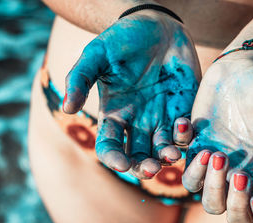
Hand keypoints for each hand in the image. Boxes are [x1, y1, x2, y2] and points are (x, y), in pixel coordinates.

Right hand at [64, 11, 199, 177]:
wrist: (157, 24)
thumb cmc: (123, 38)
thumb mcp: (97, 54)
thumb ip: (80, 78)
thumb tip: (66, 108)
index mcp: (114, 114)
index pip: (109, 146)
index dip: (113, 158)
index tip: (121, 163)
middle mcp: (137, 121)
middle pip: (138, 157)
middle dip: (144, 167)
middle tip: (151, 167)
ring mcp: (161, 117)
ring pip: (163, 151)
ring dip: (167, 157)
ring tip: (171, 153)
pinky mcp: (183, 109)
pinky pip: (186, 133)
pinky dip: (186, 136)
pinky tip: (183, 124)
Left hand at [182, 52, 252, 222]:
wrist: (245, 68)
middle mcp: (242, 174)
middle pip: (231, 213)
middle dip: (230, 201)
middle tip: (235, 170)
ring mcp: (216, 162)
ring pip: (201, 194)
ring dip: (205, 181)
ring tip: (213, 152)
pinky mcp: (195, 145)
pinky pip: (180, 161)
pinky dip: (180, 147)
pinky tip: (189, 125)